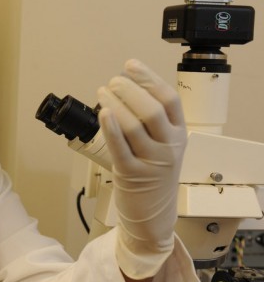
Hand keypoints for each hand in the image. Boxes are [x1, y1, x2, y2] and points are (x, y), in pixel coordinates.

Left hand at [96, 59, 186, 279]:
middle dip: (129, 90)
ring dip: (115, 104)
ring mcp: (152, 162)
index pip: (169, 100)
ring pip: (134, 126)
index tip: (131, 65)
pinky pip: (120, 147)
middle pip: (152, 110)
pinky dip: (111, 127)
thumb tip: (128, 85)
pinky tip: (103, 112)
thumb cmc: (153, 174)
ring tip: (102, 92)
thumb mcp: (164, 145)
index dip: (149, 79)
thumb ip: (154, 120)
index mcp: (179, 135)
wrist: (152, 215)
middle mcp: (169, 147)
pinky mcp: (132, 175)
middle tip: (113, 81)